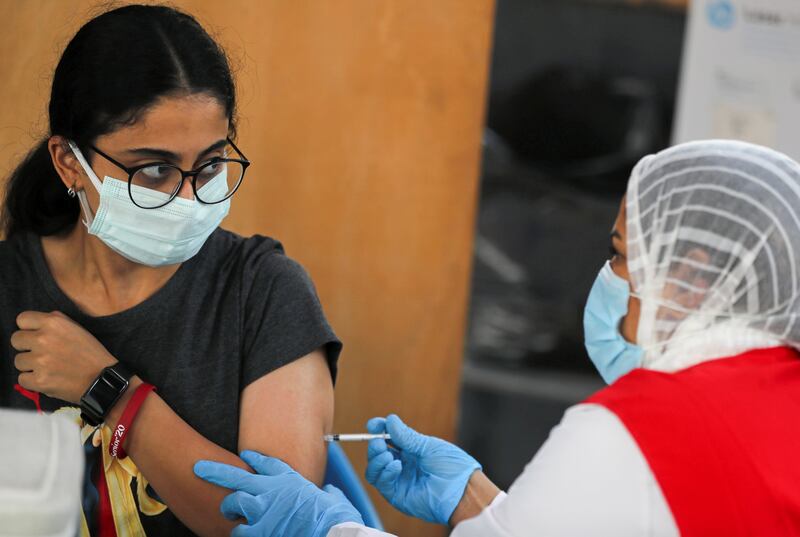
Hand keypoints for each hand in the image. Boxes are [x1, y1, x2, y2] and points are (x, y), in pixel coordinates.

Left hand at [10, 311, 116, 403]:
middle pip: (16, 340)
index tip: (35, 335)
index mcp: (53, 323)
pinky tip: (47, 378)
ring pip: (18, 361)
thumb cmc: (91, 353)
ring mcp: (40, 361)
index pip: (22, 319)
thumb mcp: (77, 328)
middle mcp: (43, 339)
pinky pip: (22, 379)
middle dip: (27, 347)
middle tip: (41, 353)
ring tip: (47, 367)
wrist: (102, 378)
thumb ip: (56, 321)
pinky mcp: (39, 380)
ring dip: (30, 365)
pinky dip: (32, 381)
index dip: (28, 328)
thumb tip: (37, 323)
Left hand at [194, 450, 363, 536]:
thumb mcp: (333, 499)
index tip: (245, 453)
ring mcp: (262, 510)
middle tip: (200, 469)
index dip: (253, 457)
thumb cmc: (336, 517)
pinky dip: (242, 533)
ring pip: (233, 503)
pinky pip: (239, 531)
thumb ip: (326, 493)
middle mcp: (272, 490)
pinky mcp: (259, 530)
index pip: (267, 462)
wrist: (332, 531)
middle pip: (236, 477)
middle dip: (215, 472)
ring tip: (232, 515)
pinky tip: (245, 533)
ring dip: (231, 510)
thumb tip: (329, 493)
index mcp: (290, 480)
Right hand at [365, 414, 480, 524]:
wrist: (462, 491)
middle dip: (375, 444)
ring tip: (386, 454)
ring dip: (376, 459)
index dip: (379, 430)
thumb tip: (389, 420)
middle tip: (378, 441)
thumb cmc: (452, 466)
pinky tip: (396, 465)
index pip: (389, 438)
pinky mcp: (396, 495)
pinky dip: (384, 471)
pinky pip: (380, 482)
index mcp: (412, 450)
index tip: (373, 425)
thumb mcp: (428, 446)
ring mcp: (399, 480)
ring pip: (374, 469)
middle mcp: (403, 464)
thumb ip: (406, 436)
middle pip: (378, 453)